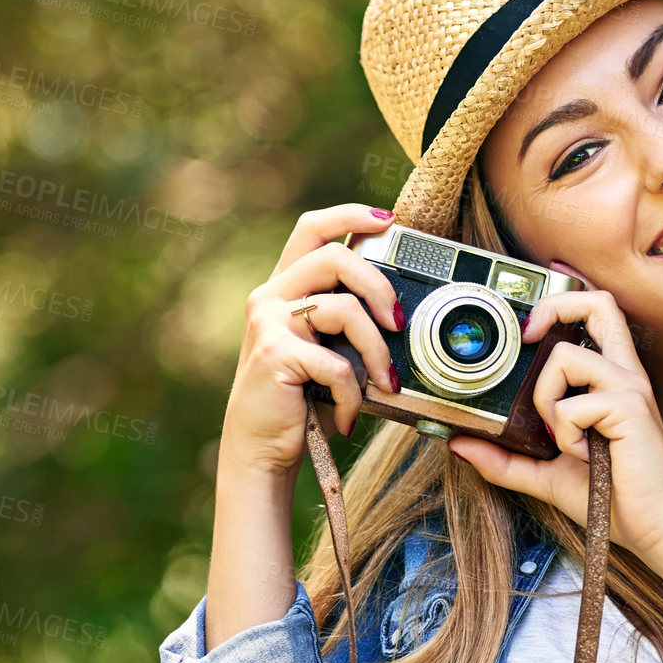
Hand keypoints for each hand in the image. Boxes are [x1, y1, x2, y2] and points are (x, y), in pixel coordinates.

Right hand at [222, 204, 405, 475]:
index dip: (351, 214)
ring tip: (386, 383)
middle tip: (400, 324)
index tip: (390, 220)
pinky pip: (336, 364)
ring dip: (377, 351)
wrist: (258, 449)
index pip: (313, 228)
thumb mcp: (325, 350)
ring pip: (344, 308)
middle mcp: (270, 297)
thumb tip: (404, 310)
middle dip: (380, 287)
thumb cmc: (300, 400)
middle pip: (335, 257)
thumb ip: (347, 321)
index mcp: (283, 287)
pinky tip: (349, 416)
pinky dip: (352, 395)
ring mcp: (270, 323)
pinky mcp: (276, 355)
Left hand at [446, 275, 662, 579]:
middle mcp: (624, 374)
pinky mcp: (629, 409)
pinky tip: (585, 457)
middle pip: (598, 303)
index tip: (528, 333)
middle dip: (555, 307)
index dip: (559, 306)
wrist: (656, 530)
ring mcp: (629, 388)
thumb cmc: (614, 500)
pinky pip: (571, 407)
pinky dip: (565, 436)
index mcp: (611, 380)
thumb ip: (505, 459)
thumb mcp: (546, 474)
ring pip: (565, 358)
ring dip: (547, 400)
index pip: (596, 314)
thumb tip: (458, 444)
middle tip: (528, 339)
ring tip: (562, 438)